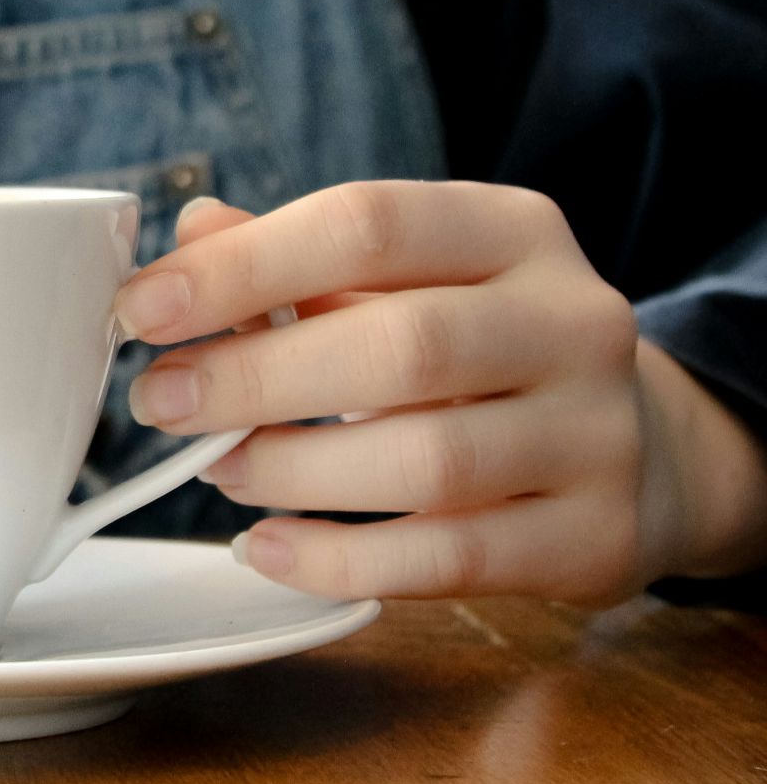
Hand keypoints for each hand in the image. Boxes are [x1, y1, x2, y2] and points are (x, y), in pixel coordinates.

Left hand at [113, 182, 766, 603]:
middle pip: (401, 345)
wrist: (642, 452)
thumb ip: (294, 259)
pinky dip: (341, 559)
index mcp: (513, 231)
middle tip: (160, 403)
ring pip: (428, 460)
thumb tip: (187, 238)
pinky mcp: (595, 538)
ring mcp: (598, 433)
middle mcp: (573, 320)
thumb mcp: (404, 282)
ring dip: (294, 470)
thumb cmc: (479, 351)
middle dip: (255, 377)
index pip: (368, 223)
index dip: (242, 266)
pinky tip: (267, 548)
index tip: (141, 310)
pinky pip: (450, 558)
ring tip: (219, 470)